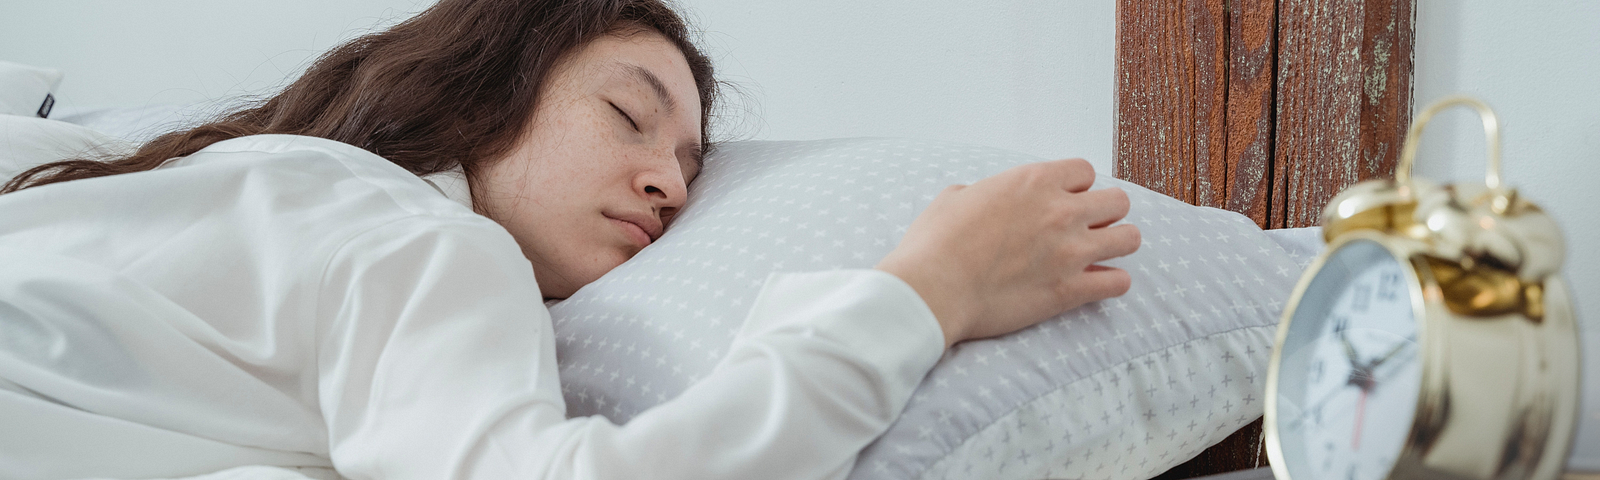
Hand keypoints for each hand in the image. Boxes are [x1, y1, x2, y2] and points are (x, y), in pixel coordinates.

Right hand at [876, 159, 1140, 347]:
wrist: (933, 289)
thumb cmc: (935, 243)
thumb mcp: (954, 198)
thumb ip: (981, 192)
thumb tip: (981, 198)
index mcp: (1033, 181)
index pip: (1085, 170)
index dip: (1075, 186)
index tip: (1063, 200)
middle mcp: (1060, 211)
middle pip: (1117, 201)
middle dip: (1105, 212)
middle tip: (1085, 227)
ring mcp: (1071, 251)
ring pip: (1129, 238)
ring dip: (1116, 244)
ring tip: (1100, 254)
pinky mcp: (1070, 291)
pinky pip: (1119, 282)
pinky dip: (1111, 283)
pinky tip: (1095, 284)